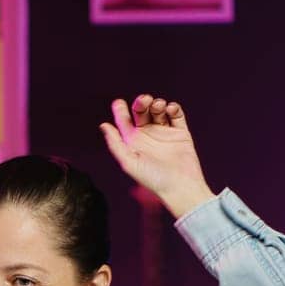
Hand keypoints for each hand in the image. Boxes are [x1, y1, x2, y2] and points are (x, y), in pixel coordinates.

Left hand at [99, 94, 215, 218]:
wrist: (179, 185)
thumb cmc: (152, 178)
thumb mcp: (129, 162)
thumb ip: (116, 144)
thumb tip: (104, 125)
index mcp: (133, 142)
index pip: (124, 121)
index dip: (120, 110)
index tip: (118, 102)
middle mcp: (148, 136)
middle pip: (142, 112)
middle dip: (141, 103)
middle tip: (144, 100)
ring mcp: (164, 133)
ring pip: (159, 110)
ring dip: (157, 104)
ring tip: (158, 106)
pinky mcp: (180, 133)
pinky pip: (176, 115)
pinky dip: (173, 108)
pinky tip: (170, 109)